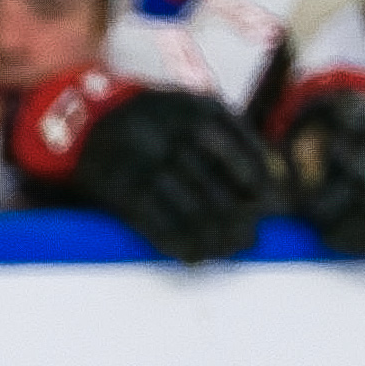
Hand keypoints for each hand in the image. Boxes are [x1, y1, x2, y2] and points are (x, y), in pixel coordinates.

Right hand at [7, 67, 273, 264]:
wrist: (85, 114)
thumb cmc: (162, 118)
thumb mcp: (199, 110)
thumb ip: (240, 140)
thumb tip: (279, 189)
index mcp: (195, 111)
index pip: (241, 155)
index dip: (261, 187)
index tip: (274, 208)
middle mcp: (167, 133)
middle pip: (214, 186)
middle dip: (238, 219)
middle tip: (251, 238)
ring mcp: (139, 160)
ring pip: (186, 208)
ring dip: (212, 237)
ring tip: (228, 249)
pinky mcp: (116, 185)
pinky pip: (152, 221)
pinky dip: (176, 243)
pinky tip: (194, 255)